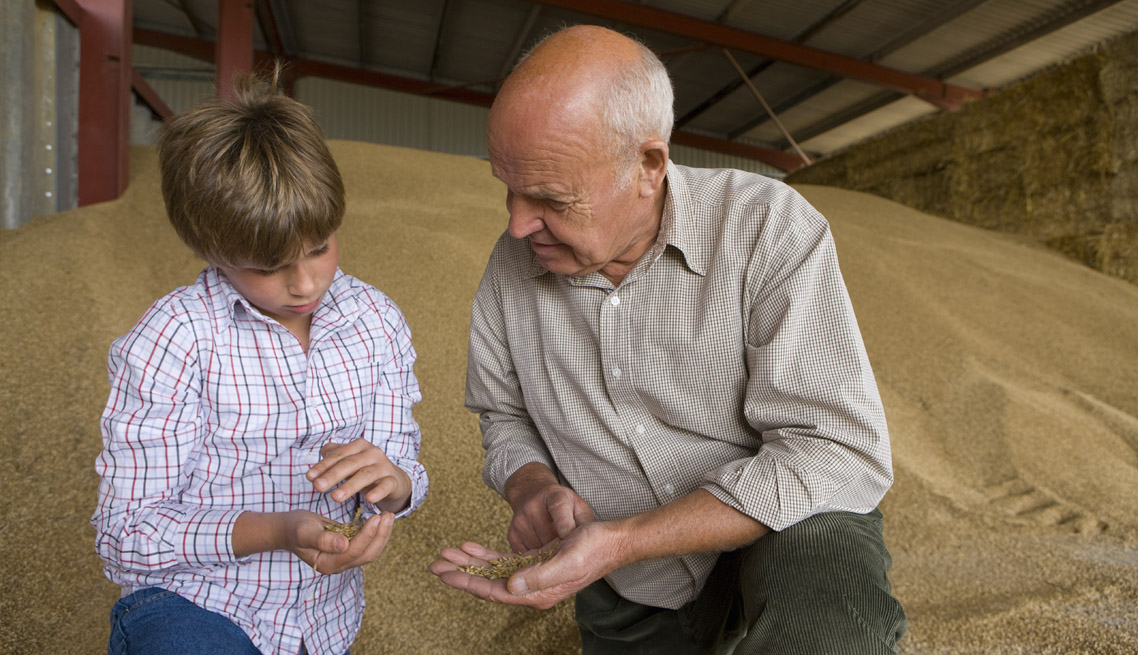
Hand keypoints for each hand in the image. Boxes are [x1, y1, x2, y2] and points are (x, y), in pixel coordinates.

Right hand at [281, 509, 395, 574]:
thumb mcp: (304, 531)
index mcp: (327, 564)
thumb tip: (343, 545)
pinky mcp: (349, 550)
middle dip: (380, 536)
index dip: (366, 536)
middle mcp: (338, 566)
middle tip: (388, 515)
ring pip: (370, 551)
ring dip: (382, 534)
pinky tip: (381, 519)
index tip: (376, 518)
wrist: (290, 528)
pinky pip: (367, 544)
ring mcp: (344, 559)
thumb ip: (322, 539)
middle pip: (366, 555)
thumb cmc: (295, 528)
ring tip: (388, 515)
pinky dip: (376, 533)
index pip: (353, 552)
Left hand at [306, 438, 410, 512]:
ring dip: (350, 485)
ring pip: (366, 475)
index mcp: (359, 446)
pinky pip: (386, 486)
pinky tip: (370, 499)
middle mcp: (372, 453)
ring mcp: (384, 466)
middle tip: (317, 487)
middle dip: (333, 475)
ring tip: (335, 497)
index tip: (309, 477)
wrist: (393, 479)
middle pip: (350, 463)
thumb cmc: (365, 469)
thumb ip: (332, 458)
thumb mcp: (349, 462)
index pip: (338, 455)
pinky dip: (378, 492)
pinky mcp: (393, 480)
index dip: (323, 466)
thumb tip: (317, 464)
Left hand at [429, 522, 615, 609]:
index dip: (468, 582)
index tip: (446, 574)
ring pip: (492, 572)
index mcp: (537, 593)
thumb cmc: (594, 549)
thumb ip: (539, 576)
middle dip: (460, 573)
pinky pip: (503, 562)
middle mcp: (531, 589)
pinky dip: (485, 554)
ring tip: (445, 554)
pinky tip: (469, 546)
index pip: (494, 592)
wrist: (612, 540)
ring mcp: (531, 577)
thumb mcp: (568, 560)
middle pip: (487, 583)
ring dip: (468, 562)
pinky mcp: (534, 564)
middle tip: (434, 565)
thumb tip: (509, 587)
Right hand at [504, 465, 593, 551]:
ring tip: (557, 553)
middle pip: (549, 537)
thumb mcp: (578, 507)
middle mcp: (533, 507)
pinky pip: (526, 556)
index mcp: (555, 497)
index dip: (566, 527)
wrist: (532, 494)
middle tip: (570, 554)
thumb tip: (592, 541)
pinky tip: (545, 554)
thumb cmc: (563, 505)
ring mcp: (521, 521)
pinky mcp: (512, 535)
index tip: (571, 541)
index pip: (560, 511)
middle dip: (561, 549)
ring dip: (549, 556)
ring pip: (538, 550)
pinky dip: (537, 559)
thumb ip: (585, 522)